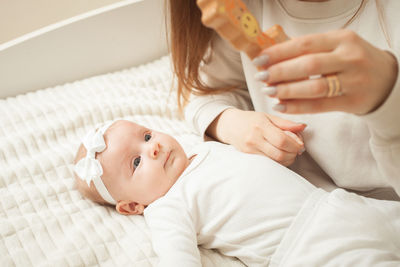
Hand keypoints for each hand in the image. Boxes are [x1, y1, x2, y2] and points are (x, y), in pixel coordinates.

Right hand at [207, 108, 305, 165]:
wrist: (230, 126)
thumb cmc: (251, 120)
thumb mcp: (268, 116)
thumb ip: (286, 123)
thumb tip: (303, 127)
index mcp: (260, 125)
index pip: (282, 140)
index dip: (295, 144)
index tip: (301, 144)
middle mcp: (254, 139)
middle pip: (280, 154)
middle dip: (293, 154)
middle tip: (297, 149)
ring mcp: (250, 150)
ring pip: (275, 161)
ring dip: (288, 159)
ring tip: (289, 152)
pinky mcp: (249, 157)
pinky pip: (269, 163)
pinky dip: (279, 161)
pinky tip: (280, 154)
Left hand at [253, 29, 397, 114]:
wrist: (387, 80)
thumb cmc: (353, 61)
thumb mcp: (337, 47)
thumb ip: (310, 50)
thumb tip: (272, 57)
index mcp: (342, 39)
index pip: (304, 44)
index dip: (278, 53)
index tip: (259, 60)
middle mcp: (349, 57)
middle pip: (307, 65)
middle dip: (279, 72)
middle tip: (261, 78)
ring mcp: (353, 80)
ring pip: (314, 87)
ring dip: (287, 91)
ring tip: (269, 92)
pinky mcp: (352, 101)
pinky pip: (320, 106)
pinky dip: (297, 107)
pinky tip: (281, 106)